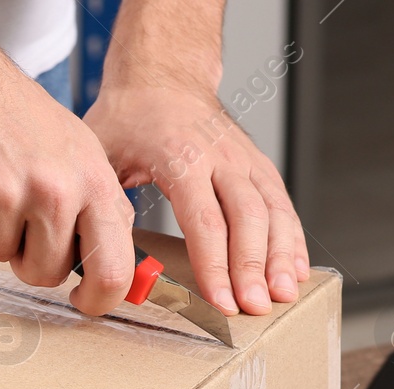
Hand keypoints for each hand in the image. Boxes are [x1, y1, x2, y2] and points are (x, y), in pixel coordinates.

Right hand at [0, 58, 139, 317]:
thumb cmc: (21, 116)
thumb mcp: (81, 154)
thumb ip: (98, 210)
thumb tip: (116, 272)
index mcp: (93, 181)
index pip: (113, 269)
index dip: (98, 300)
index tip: (83, 303)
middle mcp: (54, 188)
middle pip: (44, 274)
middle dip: (28, 258)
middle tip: (20, 219)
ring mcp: (5, 191)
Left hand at [83, 86, 308, 314]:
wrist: (162, 77)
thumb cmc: (128, 119)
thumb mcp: (102, 154)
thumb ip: (102, 203)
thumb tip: (95, 257)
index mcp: (182, 158)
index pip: (204, 220)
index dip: (215, 265)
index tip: (221, 301)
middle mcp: (221, 157)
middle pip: (246, 219)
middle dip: (252, 268)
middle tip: (255, 308)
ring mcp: (245, 160)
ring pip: (273, 211)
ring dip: (282, 256)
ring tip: (284, 295)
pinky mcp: (258, 165)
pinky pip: (281, 204)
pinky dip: (293, 238)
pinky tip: (297, 270)